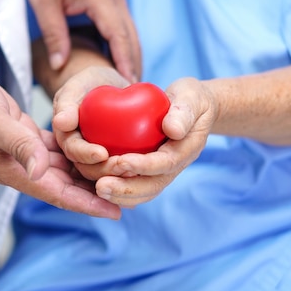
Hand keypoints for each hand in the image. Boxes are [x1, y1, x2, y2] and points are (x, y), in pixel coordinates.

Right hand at [0, 69, 120, 218]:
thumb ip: (20, 146)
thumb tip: (40, 172)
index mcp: (15, 172)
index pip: (59, 195)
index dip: (88, 205)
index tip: (116, 212)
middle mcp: (22, 168)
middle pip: (66, 187)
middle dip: (95, 194)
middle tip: (128, 197)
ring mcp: (24, 155)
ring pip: (64, 171)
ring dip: (88, 175)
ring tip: (117, 177)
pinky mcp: (27, 138)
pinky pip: (57, 152)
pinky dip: (76, 153)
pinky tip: (95, 150)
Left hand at [25, 0, 140, 81]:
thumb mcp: (44, 1)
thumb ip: (54, 33)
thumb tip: (59, 65)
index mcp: (100, 0)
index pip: (119, 37)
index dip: (125, 62)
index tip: (129, 83)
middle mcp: (114, 0)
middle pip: (131, 38)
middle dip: (134, 64)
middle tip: (133, 92)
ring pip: (130, 32)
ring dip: (132, 55)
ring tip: (129, 81)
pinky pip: (124, 25)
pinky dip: (125, 44)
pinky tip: (120, 60)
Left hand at [53, 70, 215, 206]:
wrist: (194, 108)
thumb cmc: (190, 98)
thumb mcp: (191, 96)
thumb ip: (184, 112)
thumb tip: (173, 130)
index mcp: (186, 149)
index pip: (165, 163)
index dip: (143, 165)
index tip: (121, 161)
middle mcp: (176, 166)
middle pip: (152, 185)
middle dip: (127, 189)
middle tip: (101, 187)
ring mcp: (164, 172)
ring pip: (144, 191)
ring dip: (121, 195)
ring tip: (97, 190)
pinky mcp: (153, 172)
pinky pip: (136, 186)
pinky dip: (120, 191)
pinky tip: (96, 185)